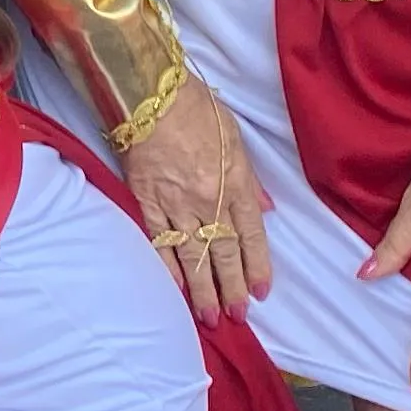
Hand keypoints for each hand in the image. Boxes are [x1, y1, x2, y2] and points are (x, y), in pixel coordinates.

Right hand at [120, 80, 271, 318]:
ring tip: (210, 317)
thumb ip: (250, 178)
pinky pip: (159, 242)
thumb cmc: (195, 108)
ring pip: (193, 255)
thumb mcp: (235, 137)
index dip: (257, 267)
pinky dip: (168, 268)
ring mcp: (176, 203)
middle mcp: (209, 199)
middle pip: (224, 253)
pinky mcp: (146, 200)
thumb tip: (264, 208)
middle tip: (236, 315)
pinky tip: (175, 289)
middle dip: (232, 288)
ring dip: (203, 290)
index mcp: (235, 182)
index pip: (251, 236)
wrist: (150, 93)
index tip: (261, 292)